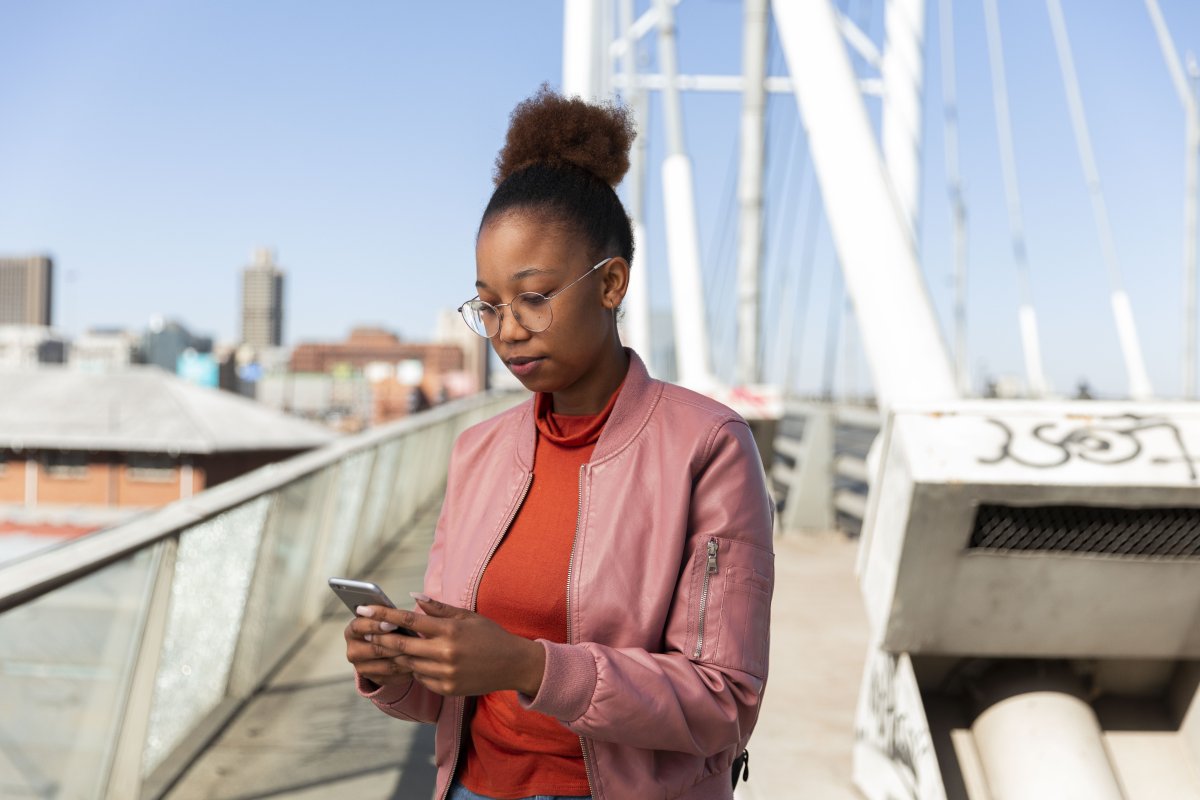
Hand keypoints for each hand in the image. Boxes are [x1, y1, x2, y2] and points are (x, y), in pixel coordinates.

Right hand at [344, 609, 414, 688]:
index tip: (393, 623)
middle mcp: (353, 650)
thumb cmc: (388, 625)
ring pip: (385, 665)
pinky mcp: (372, 679)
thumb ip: (391, 611)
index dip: (375, 625)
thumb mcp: (387, 615)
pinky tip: (418, 666)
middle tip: (411, 641)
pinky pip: (391, 677)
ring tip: (419, 654)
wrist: (384, 647)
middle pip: (374, 649)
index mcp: (353, 630)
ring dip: (402, 659)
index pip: (359, 627)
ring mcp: (361, 667)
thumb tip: (412, 600)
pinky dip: (404, 672)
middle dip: (394, 644)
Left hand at [348, 594, 546, 696]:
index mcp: (450, 630)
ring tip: (384, 644)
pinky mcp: (446, 688)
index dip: (383, 615)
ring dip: (396, 655)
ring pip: (408, 664)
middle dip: (379, 637)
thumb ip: (438, 608)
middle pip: (401, 646)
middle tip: (363, 630)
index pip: (409, 621)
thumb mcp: (467, 616)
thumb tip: (413, 597)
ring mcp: (445, 674)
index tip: (364, 609)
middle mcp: (445, 653)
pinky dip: (415, 668)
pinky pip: (421, 677)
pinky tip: (416, 660)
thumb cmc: (490, 635)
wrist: (514, 665)